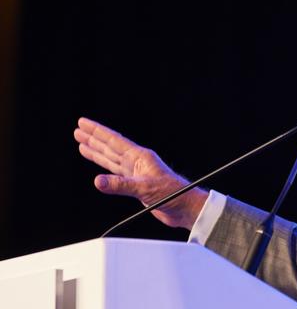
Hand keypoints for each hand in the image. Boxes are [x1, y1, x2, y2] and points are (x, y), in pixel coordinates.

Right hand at [75, 117, 207, 229]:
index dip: (98, 131)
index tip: (84, 123)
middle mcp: (137, 162)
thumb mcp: (145, 188)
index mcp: (141, 157)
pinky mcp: (136, 184)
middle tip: (79, 129)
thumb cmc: (173, 194)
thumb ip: (121, 185)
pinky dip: (104, 168)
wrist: (184, 207)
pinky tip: (98, 166)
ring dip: (96, 151)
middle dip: (94, 138)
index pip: (114, 141)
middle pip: (110, 147)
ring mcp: (136, 172)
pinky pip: (115, 173)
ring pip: (111, 159)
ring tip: (83, 143)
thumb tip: (98, 181)